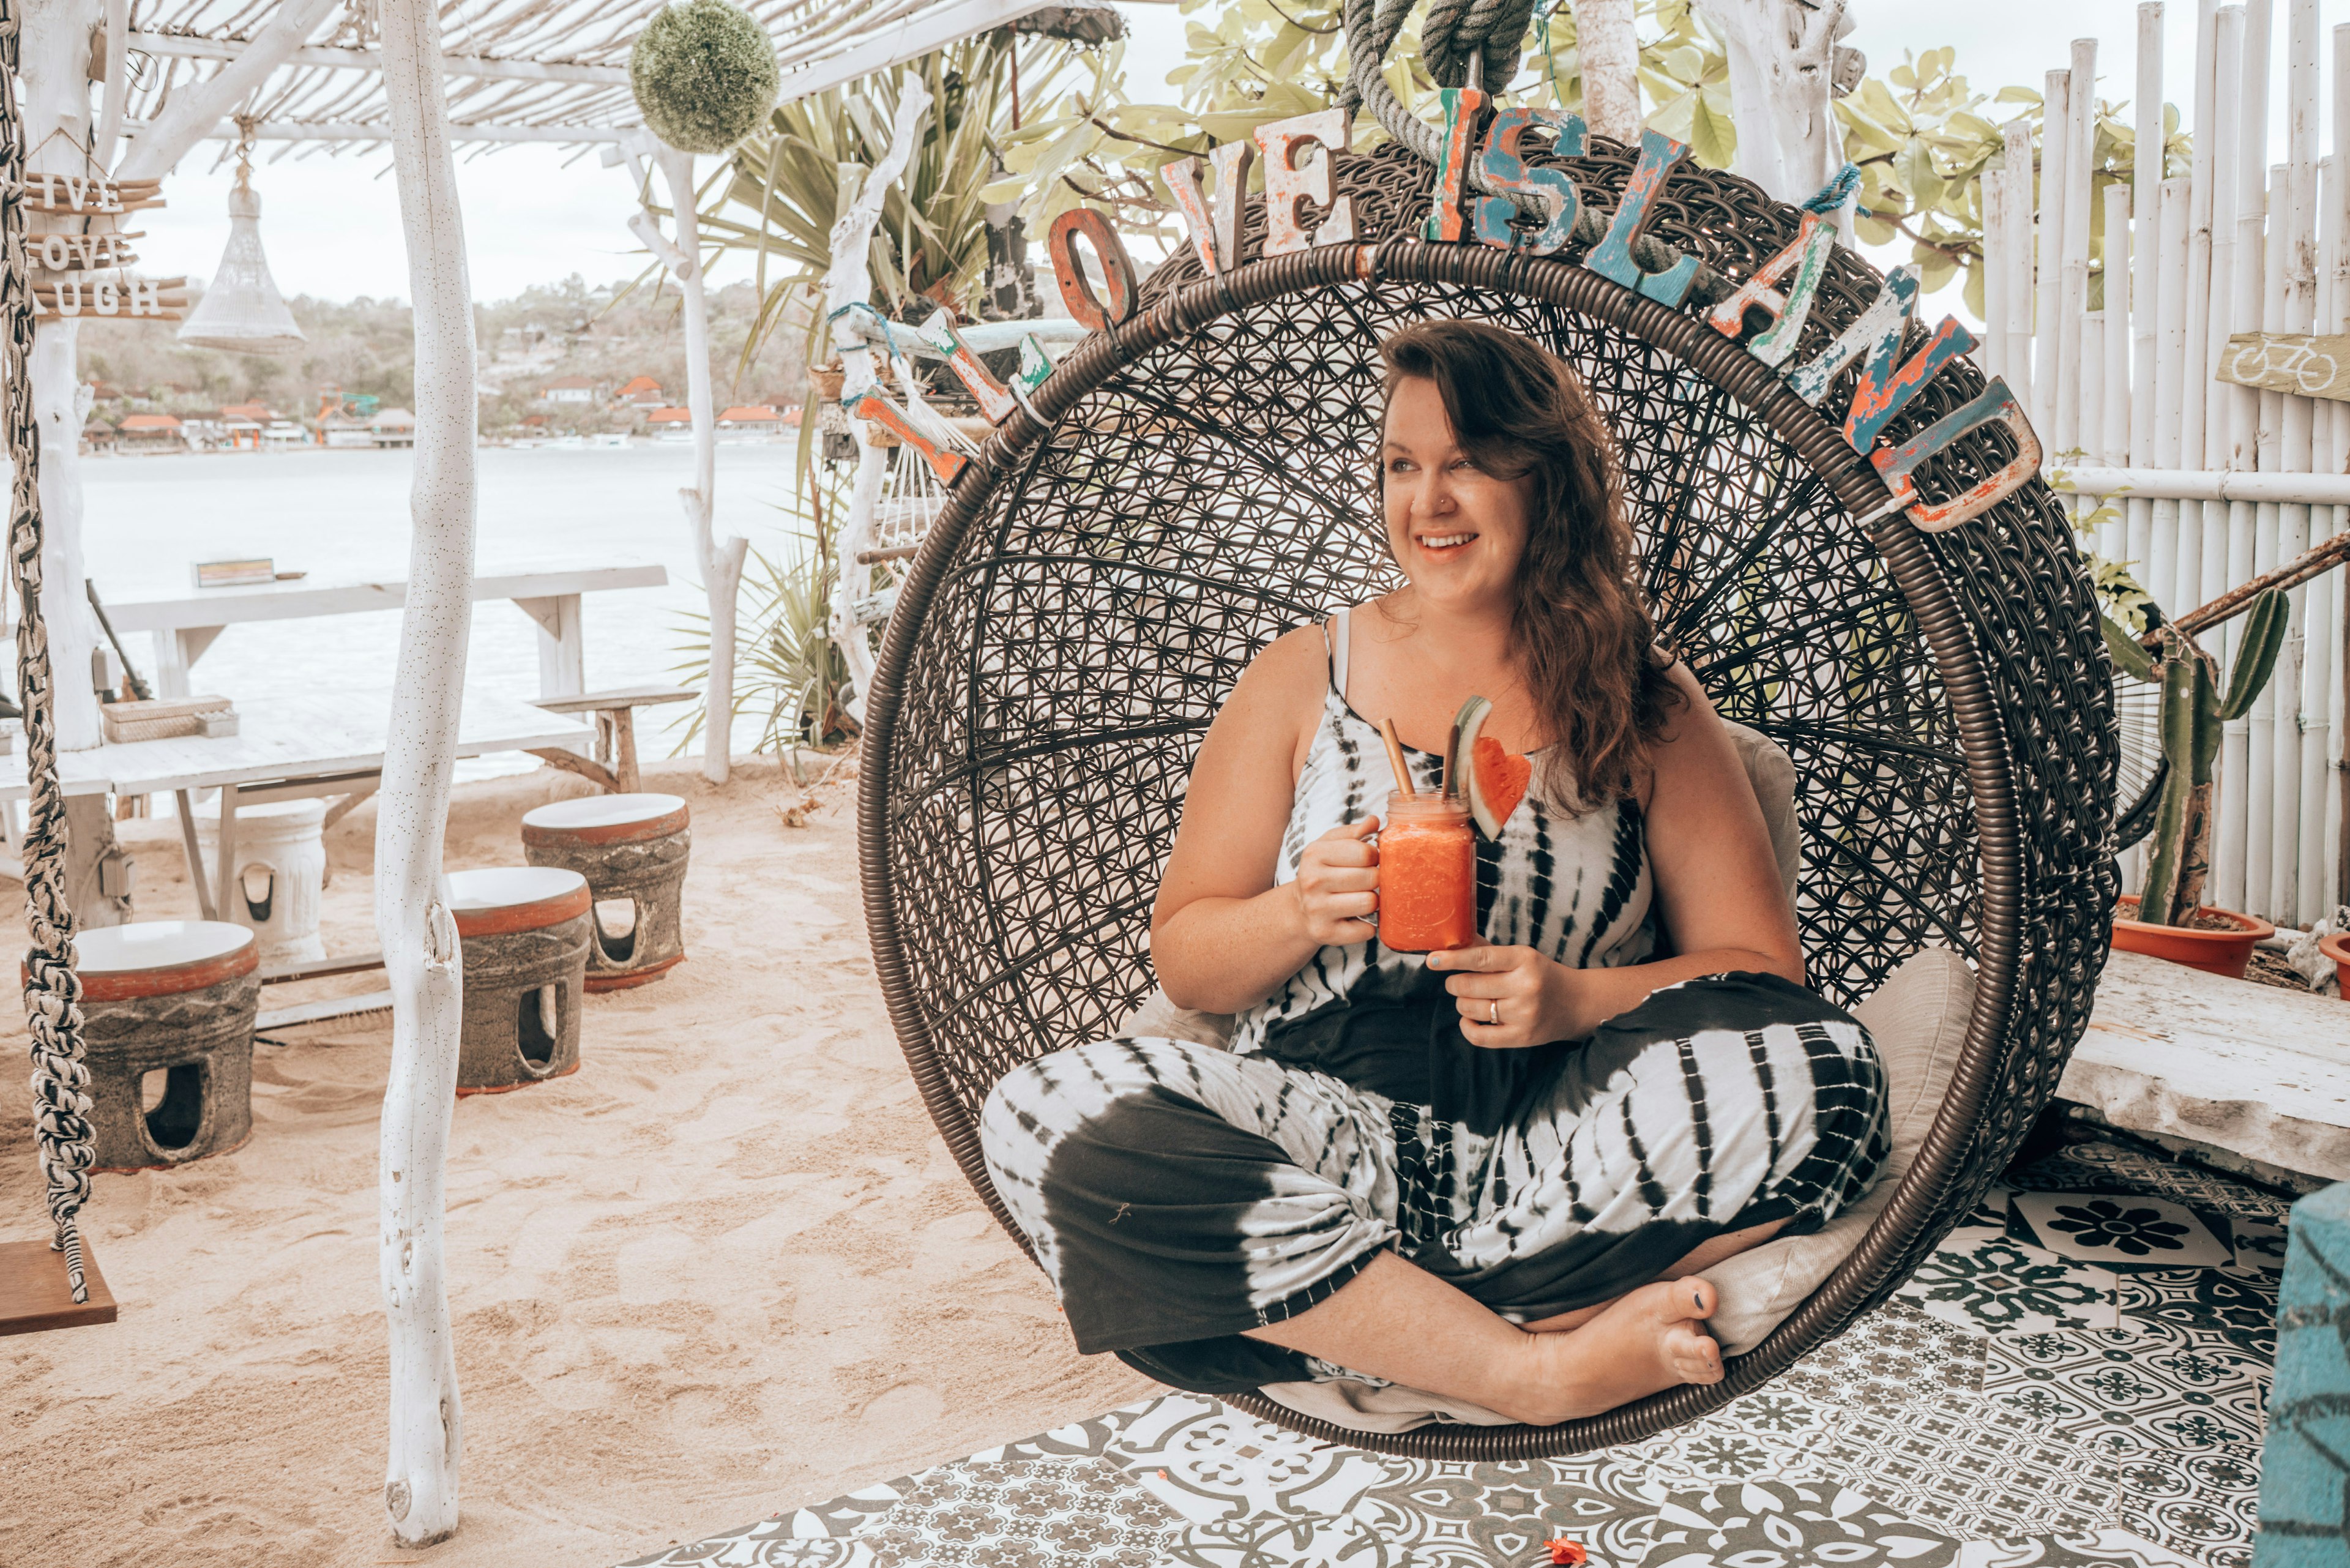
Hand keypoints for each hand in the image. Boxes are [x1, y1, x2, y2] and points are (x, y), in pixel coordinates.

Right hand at [1293, 817, 1379, 946]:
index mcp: (1314, 854)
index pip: (1365, 852)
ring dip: (1372, 902)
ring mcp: (1317, 910)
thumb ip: (1353, 832)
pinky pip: (1366, 930)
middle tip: (1365, 881)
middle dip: (1374, 879)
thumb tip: (1374, 822)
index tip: (1368, 861)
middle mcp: (1312, 881)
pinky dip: (1367, 926)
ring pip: (1370, 903)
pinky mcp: (1325, 934)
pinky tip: (1355, 918)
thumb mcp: (1330, 846)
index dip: (1374, 856)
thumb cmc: (1321, 872)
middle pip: (1371, 878)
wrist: (1298, 910)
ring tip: (1361, 898)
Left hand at [1427, 940, 1575, 1047]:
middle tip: (1456, 983)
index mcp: (1524, 959)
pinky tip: (1469, 1019)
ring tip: (1469, 998)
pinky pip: (1479, 1036)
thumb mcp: (1520, 956)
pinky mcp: (1521, 1037)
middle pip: (1469, 986)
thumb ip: (1487, 951)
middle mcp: (1525, 986)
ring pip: (1470, 1009)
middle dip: (1454, 984)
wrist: (1576, 1003)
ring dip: (1461, 1003)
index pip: (1480, 958)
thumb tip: (1451, 943)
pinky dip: (1466, 1027)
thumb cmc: (1541, 975)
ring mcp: (1524, 1014)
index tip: (1432, 960)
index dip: (1451, 959)